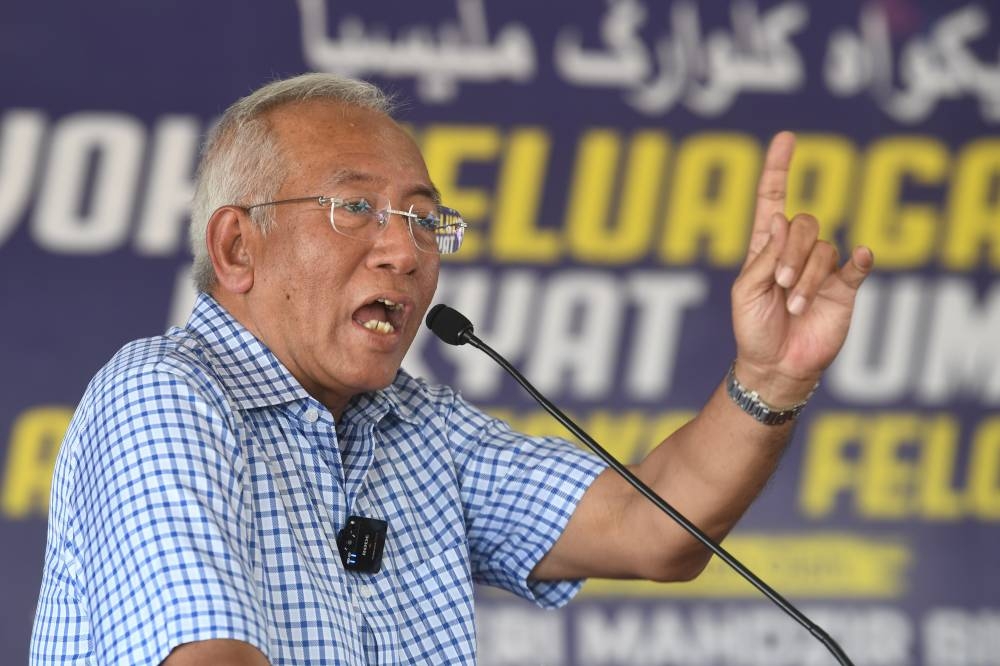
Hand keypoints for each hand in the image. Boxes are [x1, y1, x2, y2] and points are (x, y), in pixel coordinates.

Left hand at [730, 132, 873, 405]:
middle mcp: (796, 251)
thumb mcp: (744, 292)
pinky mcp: (845, 289)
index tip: (786, 138)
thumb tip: (780, 218)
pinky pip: (858, 266)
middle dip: (791, 252)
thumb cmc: (753, 328)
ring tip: (794, 305)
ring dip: (807, 276)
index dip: (777, 169)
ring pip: (824, 249)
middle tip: (781, 285)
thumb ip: (762, 256)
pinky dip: (861, 259)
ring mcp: (823, 268)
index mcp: (766, 247)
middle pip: (804, 223)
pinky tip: (862, 255)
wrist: (775, 365)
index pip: (773, 199)